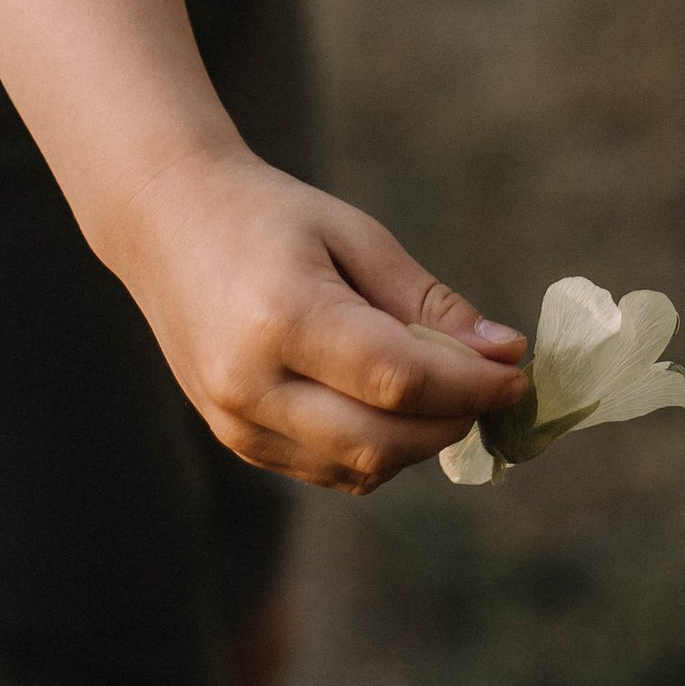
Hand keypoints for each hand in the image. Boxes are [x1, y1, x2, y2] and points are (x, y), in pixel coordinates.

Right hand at [116, 147, 529, 490]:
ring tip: (449, 390)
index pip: (398, 379)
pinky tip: (394, 403)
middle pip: (381, 441)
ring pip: (358, 469)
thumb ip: (428, 300)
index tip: (518, 373)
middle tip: (495, 388)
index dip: (471, 386)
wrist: (166, 224)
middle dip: (455, 422)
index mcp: (281, 317)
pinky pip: (329, 469)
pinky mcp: (236, 441)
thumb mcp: (356, 235)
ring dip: (421, 442)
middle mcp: (250, 382)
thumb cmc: (271, 216)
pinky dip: (378, 449)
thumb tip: (504, 352)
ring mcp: (236, 422)